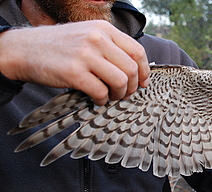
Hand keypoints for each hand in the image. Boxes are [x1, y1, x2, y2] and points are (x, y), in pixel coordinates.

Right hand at [0, 20, 149, 105]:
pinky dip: (103, 101)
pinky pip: (101, 92)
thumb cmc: (59, 46)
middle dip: (132, 87)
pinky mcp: (74, 72)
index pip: (137, 51)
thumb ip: (110, 48)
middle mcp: (97, 39)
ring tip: (110, 96)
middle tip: (124, 94)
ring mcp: (85, 55)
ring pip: (121, 81)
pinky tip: (96, 99)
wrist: (24, 49)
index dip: (145, 71)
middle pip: (132, 69)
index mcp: (104, 29)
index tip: (143, 83)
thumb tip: (134, 70)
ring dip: (119, 95)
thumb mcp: (87, 36)